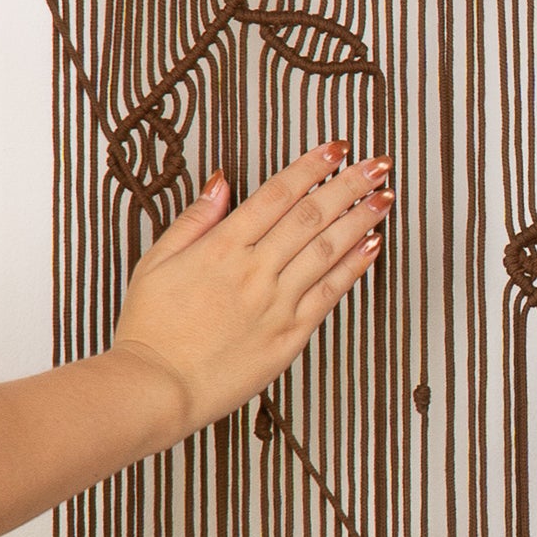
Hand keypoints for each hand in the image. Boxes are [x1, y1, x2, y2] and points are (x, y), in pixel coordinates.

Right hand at [107, 143, 390, 444]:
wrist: (157, 388)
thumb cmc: (151, 329)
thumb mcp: (156, 263)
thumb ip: (194, 221)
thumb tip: (221, 183)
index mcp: (222, 248)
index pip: (277, 195)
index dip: (311, 167)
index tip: (336, 149)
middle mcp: (255, 271)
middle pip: (312, 216)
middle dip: (349, 184)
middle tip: (377, 164)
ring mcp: (277, 304)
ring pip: (328, 251)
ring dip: (361, 219)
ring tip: (385, 197)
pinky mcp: (290, 336)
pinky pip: (330, 293)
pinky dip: (354, 267)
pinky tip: (372, 245)